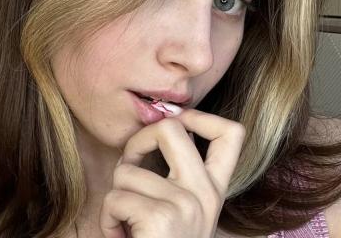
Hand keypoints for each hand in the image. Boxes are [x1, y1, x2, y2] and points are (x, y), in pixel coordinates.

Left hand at [99, 109, 246, 237]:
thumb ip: (176, 177)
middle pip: (172, 128)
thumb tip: (155, 128)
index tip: (176, 126)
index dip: (201, 116)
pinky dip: (108, 219)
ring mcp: (188, 204)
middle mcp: (207, 195)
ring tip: (125, 224)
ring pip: (127, 170)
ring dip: (115, 197)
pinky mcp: (163, 218)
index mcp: (214, 191)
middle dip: (137, 140)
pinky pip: (116, 198)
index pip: (232, 133)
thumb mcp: (181, 212)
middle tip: (130, 168)